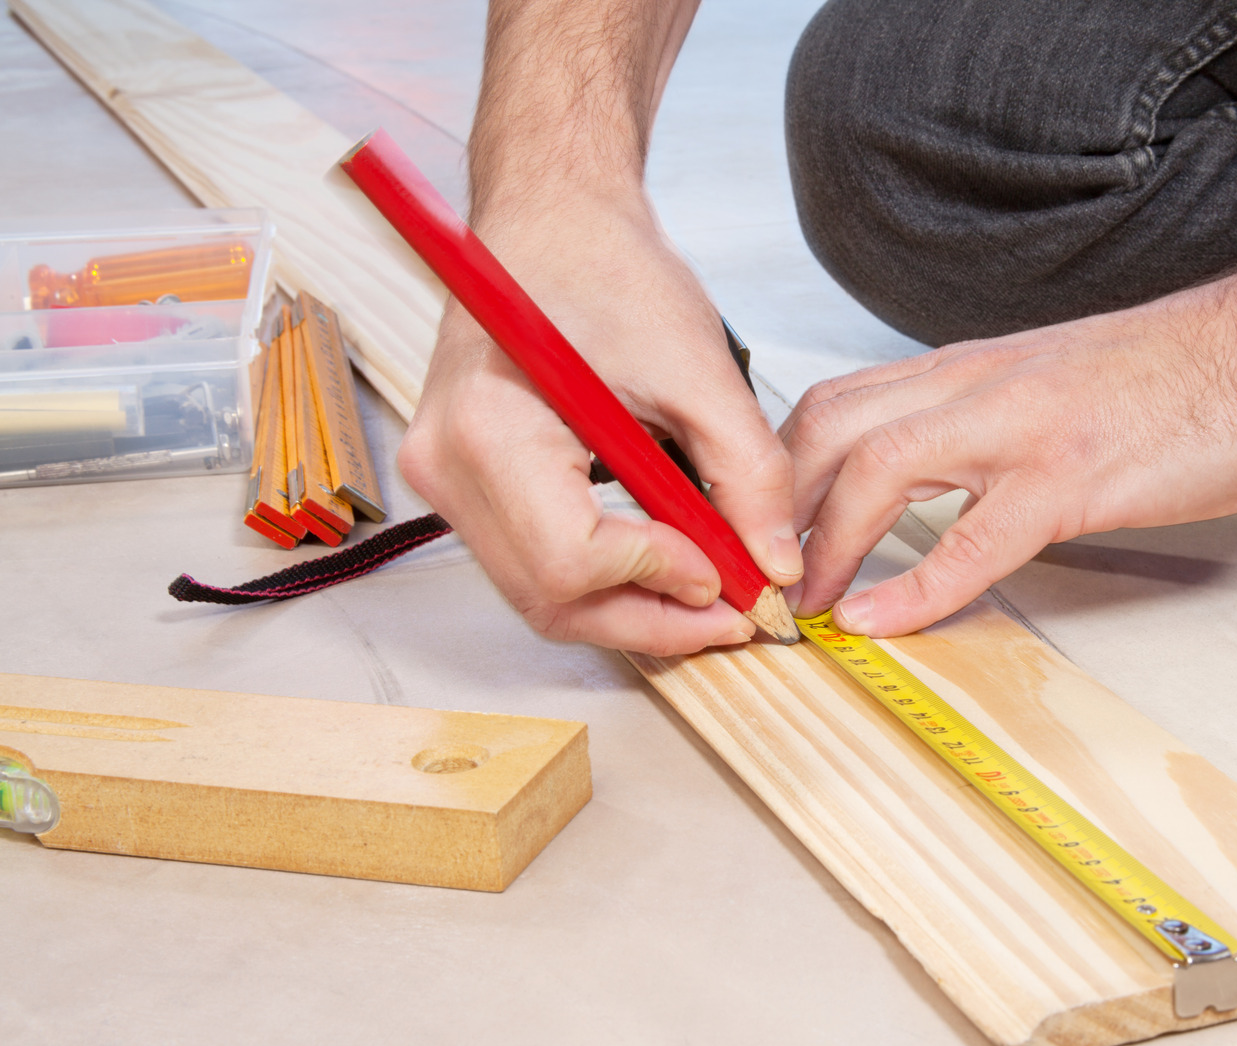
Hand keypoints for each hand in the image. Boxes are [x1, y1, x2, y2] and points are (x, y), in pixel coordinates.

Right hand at [399, 201, 801, 655]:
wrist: (554, 221)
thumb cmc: (607, 269)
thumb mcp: (700, 368)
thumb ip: (747, 473)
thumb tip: (775, 565)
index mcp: (490, 426)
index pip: (571, 560)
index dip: (660, 580)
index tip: (730, 572)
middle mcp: (447, 465)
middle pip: (551, 599)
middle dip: (653, 617)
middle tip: (735, 611)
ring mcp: (446, 481)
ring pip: (542, 597)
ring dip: (633, 609)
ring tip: (711, 588)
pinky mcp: (466, 486)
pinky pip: (534, 566)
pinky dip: (606, 582)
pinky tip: (667, 563)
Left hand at [782, 278, 1236, 636]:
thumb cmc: (1181, 375)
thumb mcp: (1056, 388)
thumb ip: (989, 421)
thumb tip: (939, 478)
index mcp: (971, 370)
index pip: (837, 405)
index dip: (779, 474)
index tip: (762, 537)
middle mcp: (978, 386)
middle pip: (828, 427)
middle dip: (773, 506)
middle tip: (757, 579)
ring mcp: (1024, 427)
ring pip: (876, 468)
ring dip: (822, 544)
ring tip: (801, 606)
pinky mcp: (1076, 474)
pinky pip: (975, 537)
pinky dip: (915, 587)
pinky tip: (881, 621)